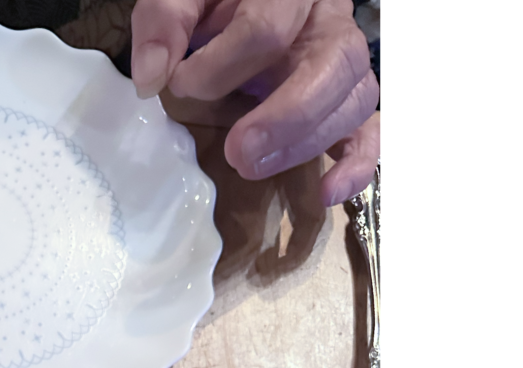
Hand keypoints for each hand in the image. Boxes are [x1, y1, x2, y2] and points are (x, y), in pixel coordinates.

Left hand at [130, 0, 378, 206]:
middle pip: (333, 63)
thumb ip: (165, 20)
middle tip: (236, 152)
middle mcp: (329, 20)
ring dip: (307, 141)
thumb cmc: (215, 0)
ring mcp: (345, 60)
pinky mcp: (348, 97)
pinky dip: (356, 164)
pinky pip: (370, 130)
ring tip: (253, 167)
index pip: (268, 28)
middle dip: (284, 115)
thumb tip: (152, 78)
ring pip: (355, 98)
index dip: (220, 66)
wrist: (245, 1)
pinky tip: (327, 192)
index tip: (179, 85)